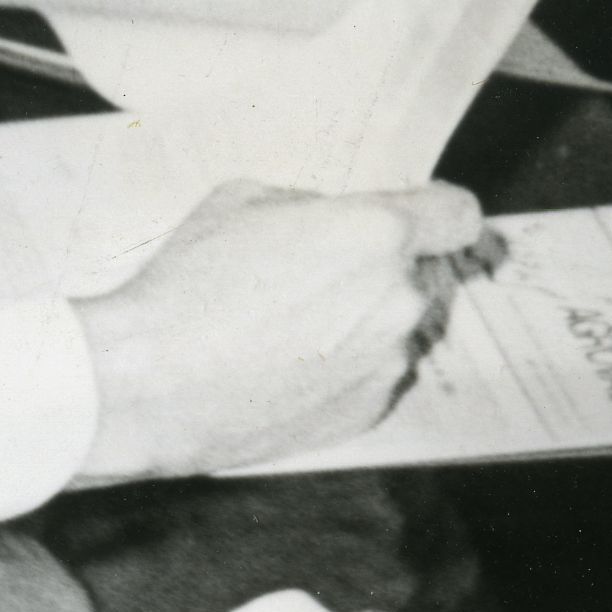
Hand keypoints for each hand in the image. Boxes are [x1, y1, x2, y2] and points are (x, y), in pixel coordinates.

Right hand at [65, 181, 490, 481]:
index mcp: (377, 234)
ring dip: (359, 322)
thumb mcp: (244, 201)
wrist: (154, 385)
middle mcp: (397, 300)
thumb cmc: (189, 288)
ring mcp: (387, 362)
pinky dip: (341, 368)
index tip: (425, 221)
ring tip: (284, 329)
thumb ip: (310, 206)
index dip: (439, 214)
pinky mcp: (367, 410)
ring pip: (392, 327)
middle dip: (376, 270)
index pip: (458, 215)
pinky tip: (284, 367)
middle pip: (416, 273)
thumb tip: (328, 223)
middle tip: (311, 277)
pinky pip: (371, 375)